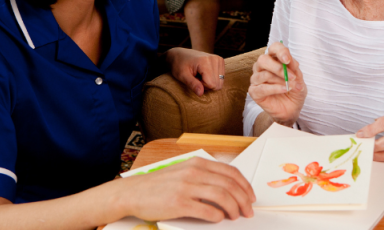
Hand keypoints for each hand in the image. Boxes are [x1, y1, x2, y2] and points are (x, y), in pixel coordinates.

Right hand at [121, 157, 255, 221]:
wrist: (133, 193)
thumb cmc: (158, 185)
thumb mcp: (183, 172)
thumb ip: (203, 176)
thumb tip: (226, 188)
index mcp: (197, 163)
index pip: (231, 172)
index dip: (245, 186)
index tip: (250, 197)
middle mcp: (194, 172)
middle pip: (230, 185)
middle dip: (244, 200)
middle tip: (248, 211)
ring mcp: (186, 187)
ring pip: (222, 197)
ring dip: (234, 209)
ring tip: (236, 216)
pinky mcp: (179, 203)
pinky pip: (207, 210)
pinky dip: (218, 216)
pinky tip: (219, 219)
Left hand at [166, 47, 224, 95]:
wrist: (180, 54)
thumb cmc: (179, 65)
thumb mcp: (182, 75)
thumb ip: (192, 84)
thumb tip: (200, 94)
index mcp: (205, 61)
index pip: (211, 84)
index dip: (202, 86)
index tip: (194, 79)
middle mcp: (214, 59)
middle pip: (217, 84)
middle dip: (206, 84)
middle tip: (196, 77)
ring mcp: (218, 59)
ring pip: (220, 82)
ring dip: (209, 82)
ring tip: (200, 75)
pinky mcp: (220, 61)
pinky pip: (221, 78)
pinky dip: (212, 78)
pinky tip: (205, 73)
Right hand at [248, 42, 306, 126]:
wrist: (291, 109)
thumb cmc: (294, 91)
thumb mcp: (299, 79)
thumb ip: (295, 70)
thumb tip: (291, 62)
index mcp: (273, 59)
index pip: (274, 48)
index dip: (280, 51)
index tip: (288, 60)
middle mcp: (262, 67)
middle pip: (263, 60)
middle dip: (278, 68)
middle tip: (291, 76)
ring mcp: (256, 79)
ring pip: (263, 75)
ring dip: (280, 80)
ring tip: (291, 86)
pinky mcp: (254, 91)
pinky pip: (262, 88)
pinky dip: (275, 89)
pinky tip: (284, 90)